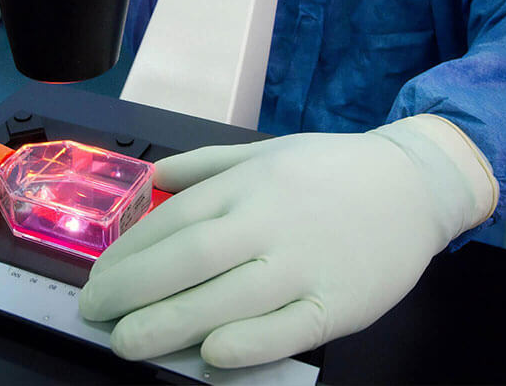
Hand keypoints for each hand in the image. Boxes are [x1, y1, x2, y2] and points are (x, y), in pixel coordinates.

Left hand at [79, 116, 495, 367]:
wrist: (411, 184)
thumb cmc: (330, 168)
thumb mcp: (267, 151)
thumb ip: (208, 163)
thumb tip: (153, 177)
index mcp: (248, 185)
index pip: (175, 221)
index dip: (129, 253)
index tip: (98, 278)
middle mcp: (268, 221)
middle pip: (189, 258)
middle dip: (133, 289)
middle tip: (94, 313)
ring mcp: (304, 263)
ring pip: (228, 297)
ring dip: (170, 322)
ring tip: (127, 342)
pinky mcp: (338, 301)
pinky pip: (287, 328)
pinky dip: (247, 343)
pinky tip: (211, 355)